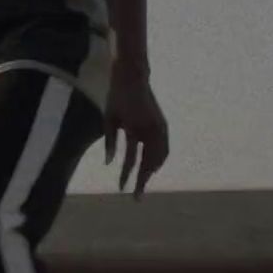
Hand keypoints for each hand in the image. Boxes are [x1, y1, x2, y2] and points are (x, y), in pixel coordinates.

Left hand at [103, 64, 168, 198]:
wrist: (133, 76)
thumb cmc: (116, 96)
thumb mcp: (108, 118)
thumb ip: (109, 141)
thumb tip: (109, 163)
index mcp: (135, 130)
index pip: (132, 161)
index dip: (127, 176)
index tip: (122, 189)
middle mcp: (151, 131)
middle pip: (149, 164)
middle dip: (143, 181)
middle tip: (137, 197)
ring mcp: (160, 128)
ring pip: (160, 157)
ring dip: (152, 170)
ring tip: (144, 181)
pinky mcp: (162, 124)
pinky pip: (164, 148)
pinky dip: (159, 159)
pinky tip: (152, 165)